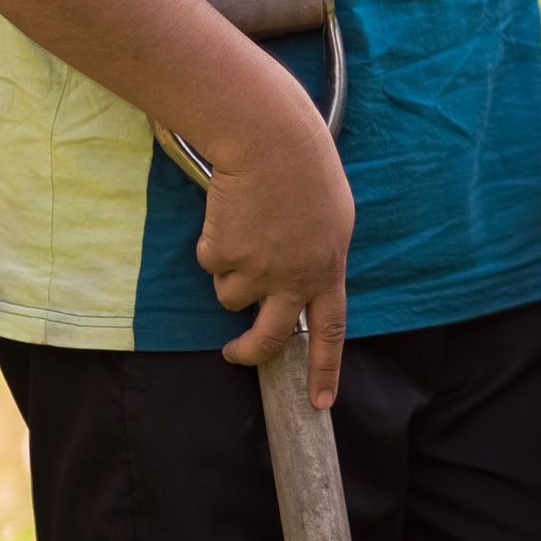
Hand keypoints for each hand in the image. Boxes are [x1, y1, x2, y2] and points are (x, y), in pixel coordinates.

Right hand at [197, 107, 354, 406]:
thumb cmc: (302, 162)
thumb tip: (298, 284)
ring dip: (229, 269)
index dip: (324, 369)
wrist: (269, 138)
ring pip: (230, 295)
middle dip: (249, 353)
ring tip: (242, 225)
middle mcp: (296, 276)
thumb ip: (317, 253)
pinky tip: (228, 211)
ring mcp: (259, 270)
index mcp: (329, 265)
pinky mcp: (226, 256)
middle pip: (270, 336)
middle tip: (236, 355)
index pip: (330, 330)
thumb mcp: (330, 214)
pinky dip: (212, 242)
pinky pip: (210, 263)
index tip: (320, 403)